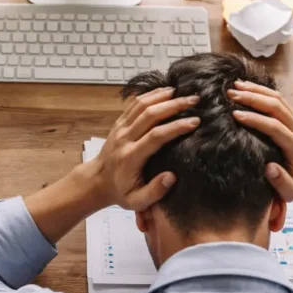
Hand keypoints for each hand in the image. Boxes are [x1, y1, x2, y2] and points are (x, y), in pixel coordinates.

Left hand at [88, 88, 199, 210]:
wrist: (97, 181)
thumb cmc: (120, 191)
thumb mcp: (136, 201)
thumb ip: (154, 191)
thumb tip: (171, 176)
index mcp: (130, 157)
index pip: (155, 136)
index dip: (176, 127)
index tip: (195, 121)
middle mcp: (124, 138)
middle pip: (150, 114)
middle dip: (174, 105)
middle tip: (195, 100)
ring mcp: (120, 128)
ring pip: (142, 105)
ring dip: (163, 96)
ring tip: (183, 92)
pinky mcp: (119, 123)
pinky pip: (135, 104)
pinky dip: (151, 95)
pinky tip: (166, 91)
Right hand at [227, 81, 292, 202]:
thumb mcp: (291, 191)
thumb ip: (281, 182)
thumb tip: (269, 168)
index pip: (275, 127)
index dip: (255, 119)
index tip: (235, 114)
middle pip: (276, 107)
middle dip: (253, 98)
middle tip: (230, 95)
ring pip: (278, 99)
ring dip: (256, 90)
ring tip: (235, 85)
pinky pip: (278, 99)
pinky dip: (261, 91)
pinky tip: (246, 86)